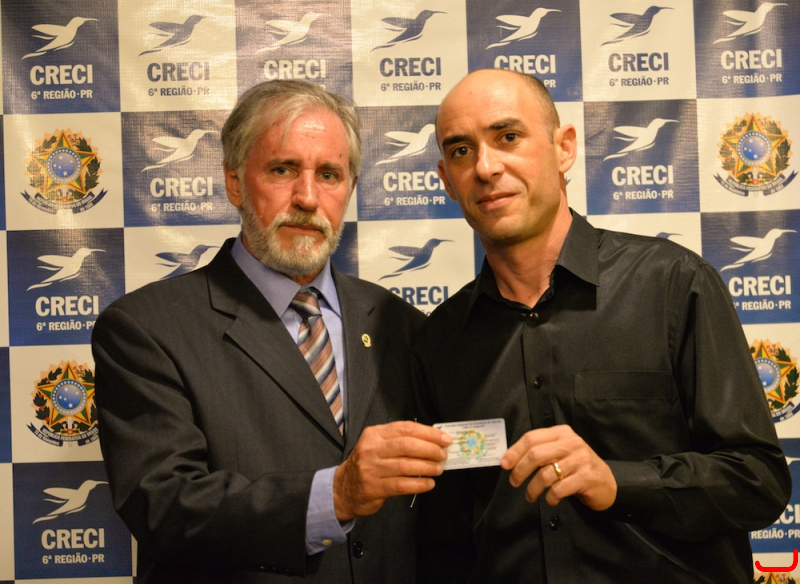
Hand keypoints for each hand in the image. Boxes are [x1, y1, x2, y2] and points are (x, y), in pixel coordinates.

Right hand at [333, 421, 451, 520]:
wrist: (344, 489)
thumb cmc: (368, 464)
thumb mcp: (378, 446)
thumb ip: (400, 441)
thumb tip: (433, 441)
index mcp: (375, 434)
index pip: (405, 428)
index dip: (428, 433)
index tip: (444, 439)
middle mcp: (372, 449)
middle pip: (406, 445)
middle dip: (430, 449)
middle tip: (443, 454)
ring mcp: (371, 469)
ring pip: (406, 465)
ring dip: (427, 467)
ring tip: (438, 469)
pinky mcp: (374, 488)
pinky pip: (402, 485)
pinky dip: (419, 484)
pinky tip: (429, 484)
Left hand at [500, 424, 615, 510]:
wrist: (606, 482)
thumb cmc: (576, 467)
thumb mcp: (560, 452)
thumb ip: (540, 451)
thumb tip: (510, 460)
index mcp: (561, 432)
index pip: (532, 438)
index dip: (515, 451)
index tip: (504, 464)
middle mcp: (571, 442)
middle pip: (536, 454)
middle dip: (520, 471)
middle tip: (514, 482)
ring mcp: (580, 459)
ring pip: (545, 474)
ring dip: (533, 488)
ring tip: (530, 496)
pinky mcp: (586, 477)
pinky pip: (559, 489)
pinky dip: (550, 497)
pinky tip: (550, 500)